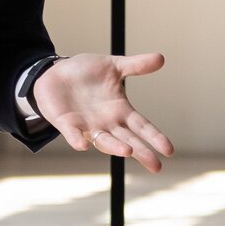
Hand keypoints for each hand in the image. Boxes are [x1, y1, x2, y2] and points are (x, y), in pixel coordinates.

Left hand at [33, 52, 175, 172]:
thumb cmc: (86, 72)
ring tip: (128, 152)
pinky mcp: (67, 124)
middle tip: (156, 167)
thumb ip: (136, 65)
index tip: (169, 150)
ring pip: (104, 141)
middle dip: (142, 153)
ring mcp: (87, 125)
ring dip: (115, 147)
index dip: (155, 137)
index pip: (142, 126)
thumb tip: (161, 58)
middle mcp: (107, 122)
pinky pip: (74, 134)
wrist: (55, 73)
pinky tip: (83, 145)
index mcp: (120, 110)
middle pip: (128, 141)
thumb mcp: (113, 65)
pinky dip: (78, 140)